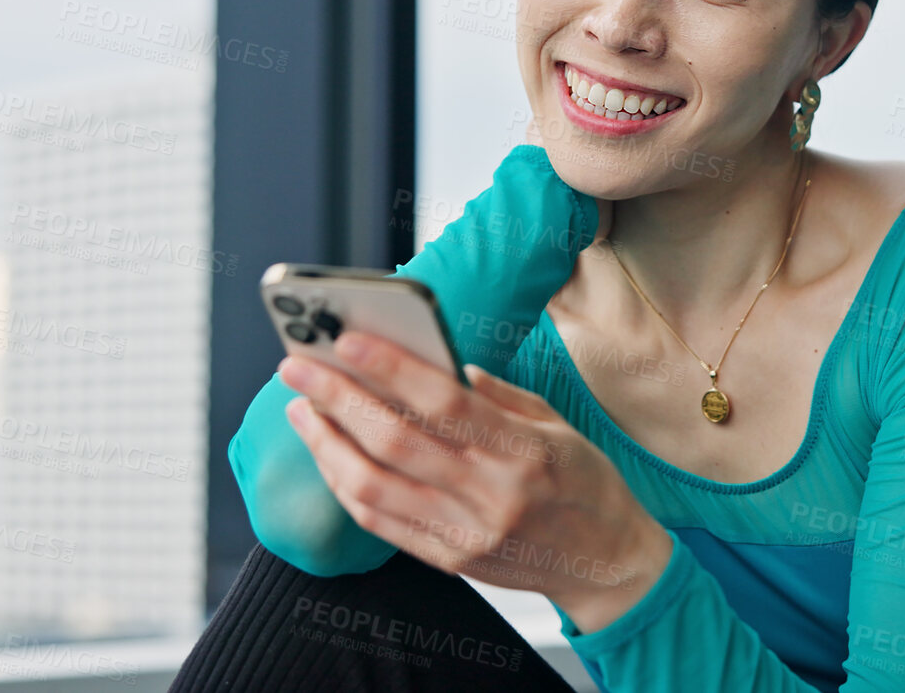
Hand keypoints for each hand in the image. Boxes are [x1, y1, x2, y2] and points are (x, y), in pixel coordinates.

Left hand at [277, 332, 671, 631]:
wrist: (607, 564)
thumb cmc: (585, 484)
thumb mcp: (558, 425)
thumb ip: (498, 395)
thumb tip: (442, 365)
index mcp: (524, 450)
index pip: (443, 403)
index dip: (389, 368)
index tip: (345, 340)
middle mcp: (491, 494)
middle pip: (394, 441)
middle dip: (337, 399)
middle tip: (297, 369)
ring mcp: (466, 533)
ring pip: (373, 487)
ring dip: (327, 444)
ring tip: (303, 410)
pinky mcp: (449, 560)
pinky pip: (380, 523)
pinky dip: (346, 486)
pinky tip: (330, 455)